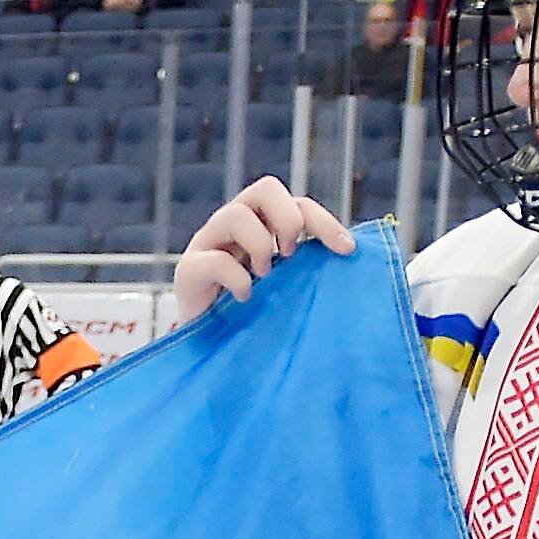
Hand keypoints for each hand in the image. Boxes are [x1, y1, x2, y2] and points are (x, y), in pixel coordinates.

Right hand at [172, 175, 354, 318]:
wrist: (209, 350)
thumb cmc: (253, 318)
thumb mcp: (287, 289)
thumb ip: (308, 270)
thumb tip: (350, 257)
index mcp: (262, 226)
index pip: (297, 204)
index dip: (324, 221)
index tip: (346, 250)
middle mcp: (234, 227)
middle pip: (265, 188)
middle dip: (288, 219)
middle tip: (291, 255)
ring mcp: (208, 244)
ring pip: (235, 214)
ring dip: (259, 246)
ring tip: (264, 276)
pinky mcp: (188, 271)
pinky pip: (214, 260)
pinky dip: (237, 278)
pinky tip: (245, 297)